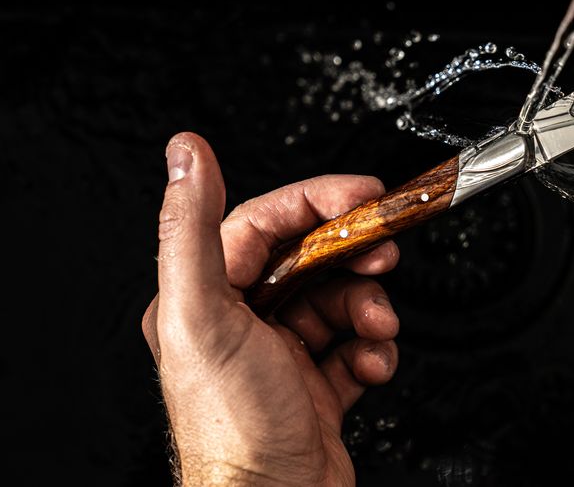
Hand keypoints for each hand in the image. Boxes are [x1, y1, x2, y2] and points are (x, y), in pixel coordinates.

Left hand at [141, 133, 399, 485]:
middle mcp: (240, 320)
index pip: (268, 220)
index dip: (320, 199)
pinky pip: (356, 345)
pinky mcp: (315, 384)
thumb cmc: (234, 426)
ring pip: (340, 299)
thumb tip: (184, 151)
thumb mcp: (202, 314)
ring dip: (369, 309)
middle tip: (383, 257)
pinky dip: (374, 350)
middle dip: (355, 256)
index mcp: (206, 294)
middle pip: (312, 257)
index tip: (365, 193)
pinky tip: (370, 367)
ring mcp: (280, 353)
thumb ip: (193, 228)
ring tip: (376, 330)